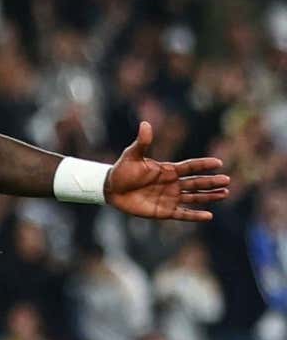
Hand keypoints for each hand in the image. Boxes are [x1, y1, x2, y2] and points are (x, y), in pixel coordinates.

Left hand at [105, 121, 230, 220]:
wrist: (112, 189)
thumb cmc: (122, 171)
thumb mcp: (132, 155)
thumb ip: (142, 143)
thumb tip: (145, 124)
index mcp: (167, 170)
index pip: (190, 166)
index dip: (203, 165)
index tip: (218, 163)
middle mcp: (172, 184)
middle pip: (196, 182)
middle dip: (211, 181)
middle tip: (227, 180)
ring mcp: (170, 197)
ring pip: (195, 197)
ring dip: (209, 196)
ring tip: (224, 193)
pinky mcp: (164, 211)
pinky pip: (183, 214)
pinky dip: (196, 216)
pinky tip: (209, 215)